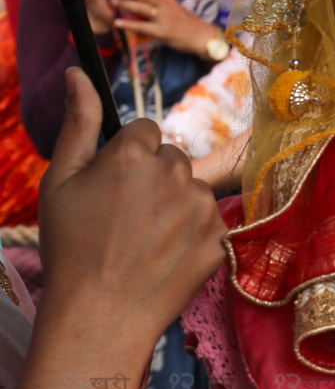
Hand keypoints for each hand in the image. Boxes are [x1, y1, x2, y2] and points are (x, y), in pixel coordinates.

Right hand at [38, 68, 224, 347]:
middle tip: (124, 219)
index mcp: (134, 153)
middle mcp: (176, 171)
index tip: (113, 186)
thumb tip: (78, 73)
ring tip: (142, 241)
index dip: (127, 157)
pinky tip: (164, 255)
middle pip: (171, 158)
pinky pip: (210, 219)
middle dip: (153, 178)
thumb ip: (78, 122)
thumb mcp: (59, 182)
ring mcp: (203, 204)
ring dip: (174, 205)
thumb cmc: (71, 249)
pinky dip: (192, 233)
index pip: (144, 131)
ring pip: (192, 188)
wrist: (101, 315)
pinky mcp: (221, 234)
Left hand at [112, 0, 218, 55]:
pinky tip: (117, 22)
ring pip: (143, 7)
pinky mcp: (162, 31)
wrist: (202, 37)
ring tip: (111, 0)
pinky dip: (128, 24)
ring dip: (126, 3)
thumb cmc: (187, 23)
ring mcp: (164, 18)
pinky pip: (142, 26)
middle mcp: (166, 6)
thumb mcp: (175, 7)